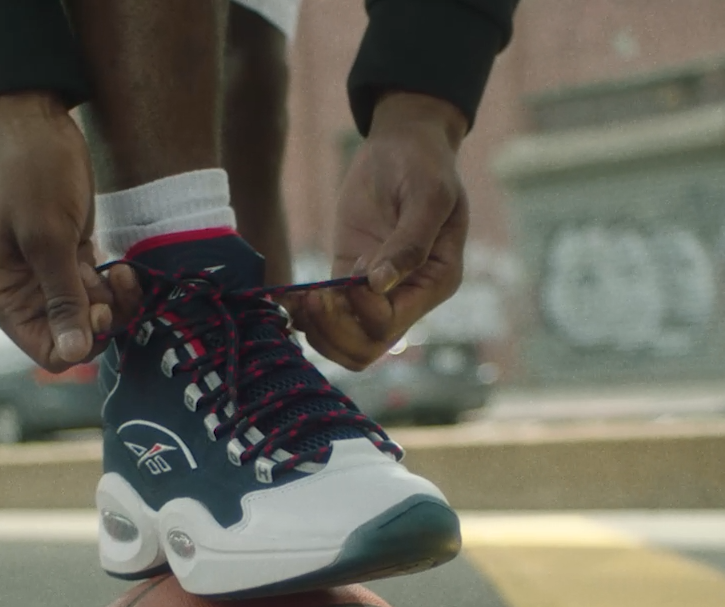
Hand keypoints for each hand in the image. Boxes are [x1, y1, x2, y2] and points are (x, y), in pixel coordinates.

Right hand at [0, 92, 115, 369]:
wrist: (35, 121)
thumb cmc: (32, 174)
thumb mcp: (48, 239)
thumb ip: (62, 299)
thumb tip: (73, 355)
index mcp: (2, 297)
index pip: (47, 351)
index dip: (80, 341)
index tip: (98, 309)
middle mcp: (23, 295)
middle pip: (73, 338)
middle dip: (101, 319)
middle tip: (113, 286)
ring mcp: (48, 278)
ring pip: (91, 317)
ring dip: (115, 303)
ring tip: (122, 271)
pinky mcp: (71, 260)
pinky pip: (98, 293)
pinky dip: (115, 287)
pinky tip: (122, 266)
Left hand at [290, 92, 468, 370]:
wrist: (406, 143)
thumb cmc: (424, 164)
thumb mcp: (427, 195)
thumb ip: (409, 242)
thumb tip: (380, 285)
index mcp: (435, 281)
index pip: (393, 323)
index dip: (365, 307)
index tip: (353, 270)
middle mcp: (409, 296)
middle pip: (368, 346)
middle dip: (335, 330)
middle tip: (316, 296)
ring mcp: (377, 290)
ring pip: (345, 342)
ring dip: (318, 330)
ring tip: (301, 298)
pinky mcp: (350, 275)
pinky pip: (328, 314)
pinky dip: (305, 313)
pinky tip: (289, 296)